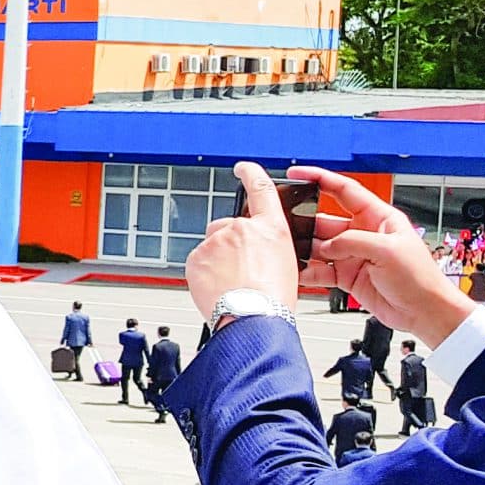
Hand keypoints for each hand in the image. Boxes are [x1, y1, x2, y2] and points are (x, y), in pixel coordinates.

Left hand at [184, 162, 303, 319]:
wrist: (253, 317)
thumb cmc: (274, 299)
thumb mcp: (287, 264)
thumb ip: (267, 246)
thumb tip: (254, 250)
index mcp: (271, 229)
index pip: (261, 189)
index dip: (251, 173)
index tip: (243, 167)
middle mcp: (242, 229)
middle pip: (227, 227)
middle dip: (229, 245)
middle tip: (240, 270)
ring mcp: (217, 241)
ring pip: (211, 247)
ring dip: (217, 261)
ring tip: (231, 284)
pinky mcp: (196, 256)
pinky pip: (198, 262)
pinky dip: (204, 273)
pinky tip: (218, 288)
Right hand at [293, 166, 479, 346]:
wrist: (424, 312)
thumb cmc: (421, 279)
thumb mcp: (389, 251)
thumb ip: (353, 242)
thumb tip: (326, 245)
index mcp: (378, 218)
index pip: (344, 191)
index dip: (319, 179)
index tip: (297, 173)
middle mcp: (363, 233)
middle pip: (324, 221)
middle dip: (305, 223)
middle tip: (285, 227)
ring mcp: (353, 255)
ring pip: (318, 247)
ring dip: (304, 251)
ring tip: (290, 254)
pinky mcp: (346, 275)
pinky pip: (319, 270)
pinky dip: (307, 272)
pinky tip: (298, 274)